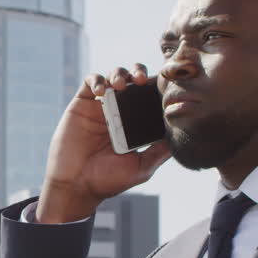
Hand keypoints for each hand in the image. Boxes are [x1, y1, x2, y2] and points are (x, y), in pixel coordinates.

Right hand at [36, 64, 171, 222]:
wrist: (76, 185)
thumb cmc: (108, 180)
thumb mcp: (142, 167)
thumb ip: (160, 151)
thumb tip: (181, 136)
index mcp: (135, 124)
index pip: (149, 98)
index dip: (156, 88)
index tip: (163, 86)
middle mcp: (119, 112)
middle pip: (133, 81)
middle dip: (140, 73)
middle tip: (143, 80)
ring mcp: (100, 107)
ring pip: (114, 76)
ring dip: (120, 74)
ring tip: (121, 84)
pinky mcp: (81, 104)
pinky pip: (90, 82)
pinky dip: (97, 80)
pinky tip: (102, 91)